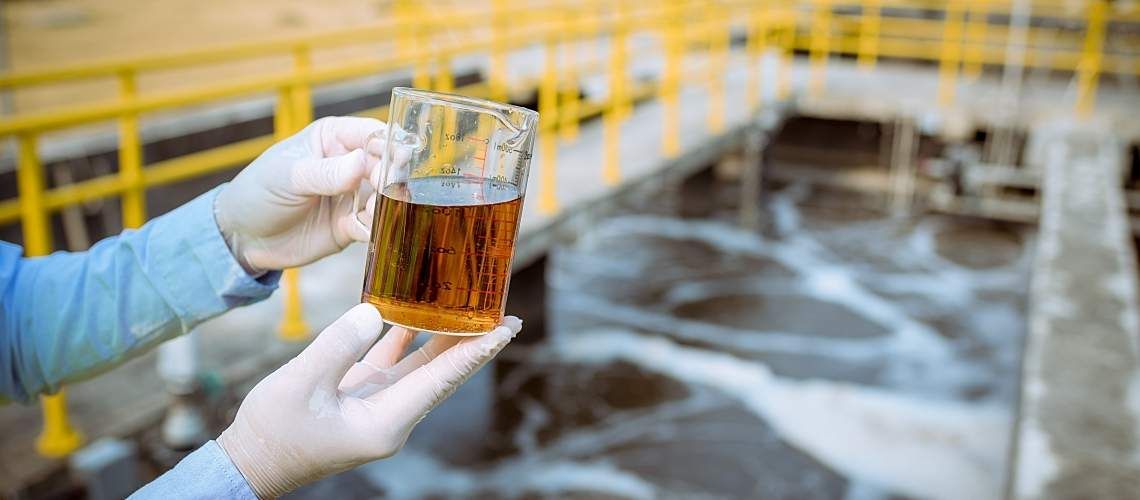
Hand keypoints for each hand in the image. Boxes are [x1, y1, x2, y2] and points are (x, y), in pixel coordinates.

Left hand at [214, 116, 384, 272]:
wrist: (243, 238)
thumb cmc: (258, 193)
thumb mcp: (288, 177)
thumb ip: (326, 172)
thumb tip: (362, 162)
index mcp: (333, 138)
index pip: (372, 133)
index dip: (389, 144)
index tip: (397, 160)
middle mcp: (349, 164)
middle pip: (387, 165)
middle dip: (391, 178)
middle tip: (382, 191)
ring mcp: (353, 196)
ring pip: (387, 197)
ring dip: (386, 205)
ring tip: (367, 212)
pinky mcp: (352, 225)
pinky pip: (375, 225)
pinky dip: (375, 228)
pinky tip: (359, 230)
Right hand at [217, 304, 521, 497]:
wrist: (249, 462)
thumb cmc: (272, 433)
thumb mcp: (301, 385)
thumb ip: (337, 347)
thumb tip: (374, 312)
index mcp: (386, 422)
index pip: (442, 380)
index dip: (475, 352)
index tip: (506, 330)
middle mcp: (392, 417)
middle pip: (443, 374)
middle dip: (474, 344)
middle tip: (507, 316)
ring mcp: (379, 407)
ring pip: (421, 367)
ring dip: (445, 339)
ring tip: (473, 310)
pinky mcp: (362, 397)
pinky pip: (393, 363)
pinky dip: (404, 338)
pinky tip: (413, 311)